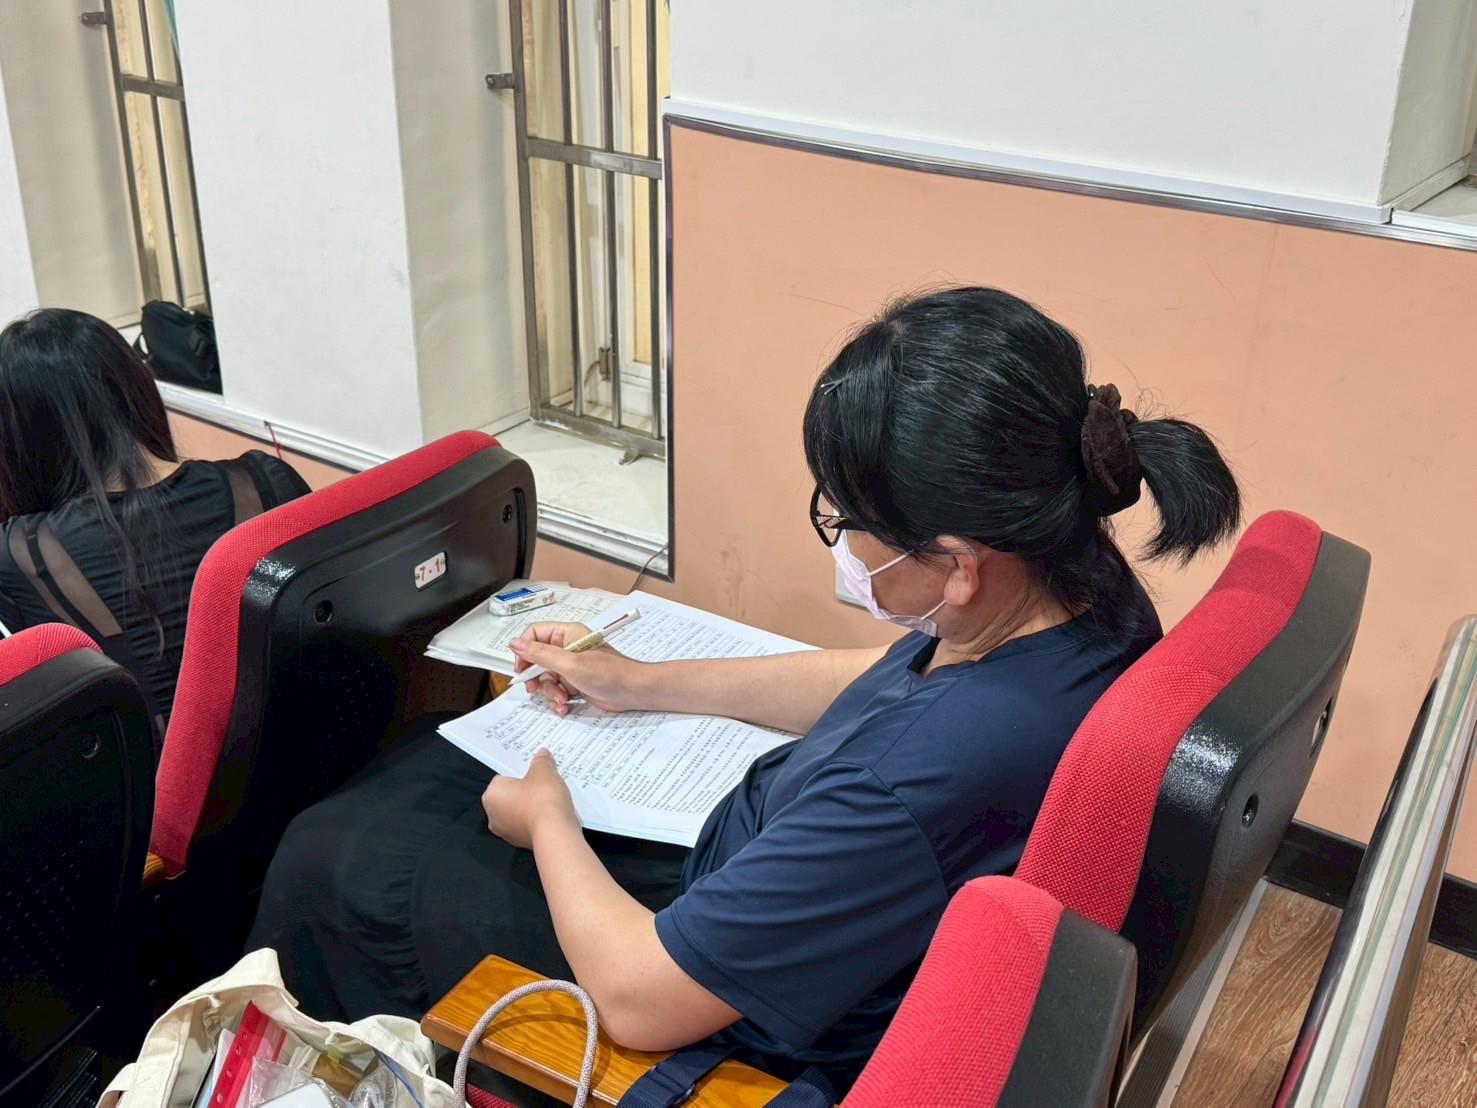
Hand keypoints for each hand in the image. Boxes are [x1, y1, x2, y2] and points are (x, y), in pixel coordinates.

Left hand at [481, 749, 577, 848]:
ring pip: (519, 811)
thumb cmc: (542, 800)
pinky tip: (551, 813)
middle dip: (525, 790)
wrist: (554, 832)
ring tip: (550, 798)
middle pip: (510, 796)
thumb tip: (542, 755)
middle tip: (543, 783)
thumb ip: (541, 761)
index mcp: (492, 795)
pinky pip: (528, 825)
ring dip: (532, 805)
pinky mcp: (521, 842)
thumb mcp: (543, 771)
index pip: (503, 778)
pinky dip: (538, 819)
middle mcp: (493, 815)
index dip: (521, 773)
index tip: (534, 772)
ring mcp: (506, 832)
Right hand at [510, 622, 648, 714]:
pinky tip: (565, 706)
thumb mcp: (570, 664)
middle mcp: (567, 648)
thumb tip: (515, 644)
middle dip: (536, 678)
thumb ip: (540, 654)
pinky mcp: (575, 682)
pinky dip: (557, 700)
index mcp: (567, 634)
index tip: (522, 668)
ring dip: (549, 692)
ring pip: (545, 678)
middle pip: (536, 660)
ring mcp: (571, 666)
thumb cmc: (609, 673)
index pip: (534, 634)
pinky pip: (556, 690)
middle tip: (535, 689)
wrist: (633, 692)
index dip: (524, 651)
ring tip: (562, 699)